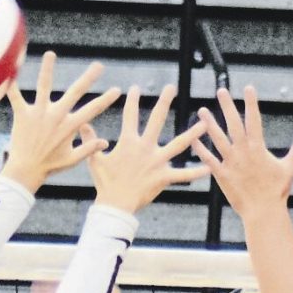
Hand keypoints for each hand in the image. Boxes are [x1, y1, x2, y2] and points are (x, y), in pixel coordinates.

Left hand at [0, 51, 121, 192]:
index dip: (106, 100)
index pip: (93, 110)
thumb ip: (89, 148)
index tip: (117, 90)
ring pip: (44, 87)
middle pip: (75, 93)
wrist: (26, 171)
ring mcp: (39, 114)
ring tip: (51, 54)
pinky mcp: (22, 115)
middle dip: (88, 78)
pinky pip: (15, 97)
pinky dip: (11, 85)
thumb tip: (106, 142)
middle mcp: (56, 116)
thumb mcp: (73, 159)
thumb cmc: (50, 166)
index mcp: (69, 126)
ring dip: (47, 69)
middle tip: (99, 66)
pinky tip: (8, 70)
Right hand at [82, 84, 206, 213]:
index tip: (135, 88)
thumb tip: (82, 124)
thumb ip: (90, 140)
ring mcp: (156, 162)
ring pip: (178, 144)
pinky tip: (209, 167)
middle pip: (156, 120)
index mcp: (128, 142)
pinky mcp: (163, 177)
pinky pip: (182, 175)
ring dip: (192, 133)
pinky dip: (196, 172)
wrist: (115, 204)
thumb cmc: (105, 183)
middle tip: (171, 87)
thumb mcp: (94, 160)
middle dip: (163, 102)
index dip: (132, 100)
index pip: (130, 115)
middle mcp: (145, 148)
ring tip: (204, 123)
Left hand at [191, 86, 292, 219]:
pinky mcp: (222, 175)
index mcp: (258, 148)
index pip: (254, 120)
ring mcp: (231, 163)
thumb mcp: (290, 167)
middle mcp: (243, 152)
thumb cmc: (278, 191)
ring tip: (201, 110)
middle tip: (221, 90)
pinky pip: (209, 159)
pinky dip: (201, 149)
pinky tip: (194, 139)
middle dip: (227, 106)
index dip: (251, 103)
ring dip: (210, 124)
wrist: (263, 211)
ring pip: (218, 139)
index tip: (248, 88)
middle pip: (233, 124)